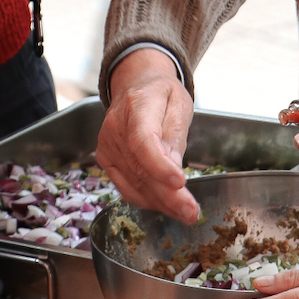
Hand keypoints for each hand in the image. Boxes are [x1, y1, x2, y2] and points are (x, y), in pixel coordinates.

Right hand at [97, 49, 198, 224]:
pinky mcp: (106, 160)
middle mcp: (115, 127)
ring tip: (185, 213)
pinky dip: (147, 200)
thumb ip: (176, 136)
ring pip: (134, 184)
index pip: (143, 141)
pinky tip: (166, 205)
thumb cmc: (161, 94)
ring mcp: (107, 145)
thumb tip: (174, 171)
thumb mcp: (179, 104)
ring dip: (161, 203)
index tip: (180, 182)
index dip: (159, 166)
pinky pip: (126, 187)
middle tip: (192, 212)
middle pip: (140, 169)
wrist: (135, 85)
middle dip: (168, 195)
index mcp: (137, 105)